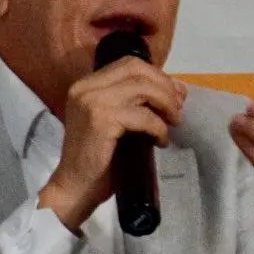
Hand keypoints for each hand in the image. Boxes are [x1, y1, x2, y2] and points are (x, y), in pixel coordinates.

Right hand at [39, 57, 185, 231]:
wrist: (74, 188)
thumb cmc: (97, 160)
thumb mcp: (115, 122)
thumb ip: (134, 103)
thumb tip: (174, 91)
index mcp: (86, 84)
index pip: (129, 64)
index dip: (157, 76)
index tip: (175, 94)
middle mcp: (86, 87)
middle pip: (137, 69)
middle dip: (164, 86)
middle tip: (178, 108)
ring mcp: (91, 101)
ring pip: (142, 88)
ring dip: (166, 104)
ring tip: (174, 123)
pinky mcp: (100, 120)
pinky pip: (143, 116)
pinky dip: (158, 127)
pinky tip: (160, 141)